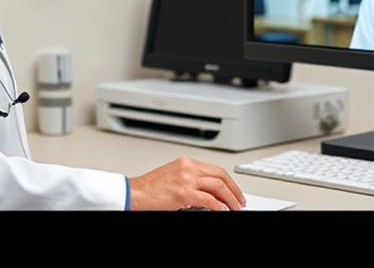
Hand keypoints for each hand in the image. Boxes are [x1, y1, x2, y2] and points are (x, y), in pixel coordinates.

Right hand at [128, 157, 245, 210]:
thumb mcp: (174, 178)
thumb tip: (210, 193)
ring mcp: (186, 179)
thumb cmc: (149, 189)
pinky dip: (218, 206)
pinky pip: (208, 200)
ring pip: (218, 187)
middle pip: (221, 177)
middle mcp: (188, 167)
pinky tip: (222, 211)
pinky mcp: (183, 192)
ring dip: (230, 199)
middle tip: (240, 201)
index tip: (235, 191)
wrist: (133, 193)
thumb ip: (192, 180)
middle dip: (234, 190)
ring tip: (235, 208)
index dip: (229, 182)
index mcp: (187, 162)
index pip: (216, 170)